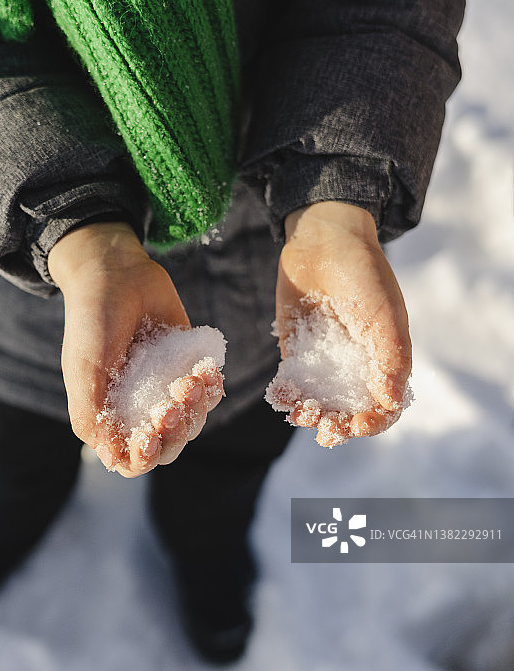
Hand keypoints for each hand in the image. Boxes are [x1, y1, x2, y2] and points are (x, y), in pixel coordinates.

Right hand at [48, 222, 222, 475]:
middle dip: (176, 432)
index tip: (149, 436)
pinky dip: (213, 387)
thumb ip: (92, 416)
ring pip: (193, 423)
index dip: (145, 458)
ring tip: (191, 377)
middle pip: (170, 446)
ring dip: (196, 407)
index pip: (133, 459)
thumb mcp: (85, 370)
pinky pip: (210, 393)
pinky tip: (207, 367)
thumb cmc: (92, 321)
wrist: (118, 274)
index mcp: (110, 415)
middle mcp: (139, 407)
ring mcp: (166, 388)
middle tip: (172, 403)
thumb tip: (112, 459)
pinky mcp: (189, 367)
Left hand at [275, 201, 411, 445]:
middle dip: (337, 426)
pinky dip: (286, 394)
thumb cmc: (362, 272)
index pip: (383, 406)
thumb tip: (391, 402)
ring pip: (319, 402)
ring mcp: (325, 359)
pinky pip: (292, 382)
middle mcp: (356, 365)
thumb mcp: (383, 312)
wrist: (322, 239)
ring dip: (309, 414)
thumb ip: (390, 357)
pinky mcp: (297, 349)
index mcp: (384, 360)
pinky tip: (280, 395)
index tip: (355, 426)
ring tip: (297, 412)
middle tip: (323, 430)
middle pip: (349, 411)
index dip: (372, 422)